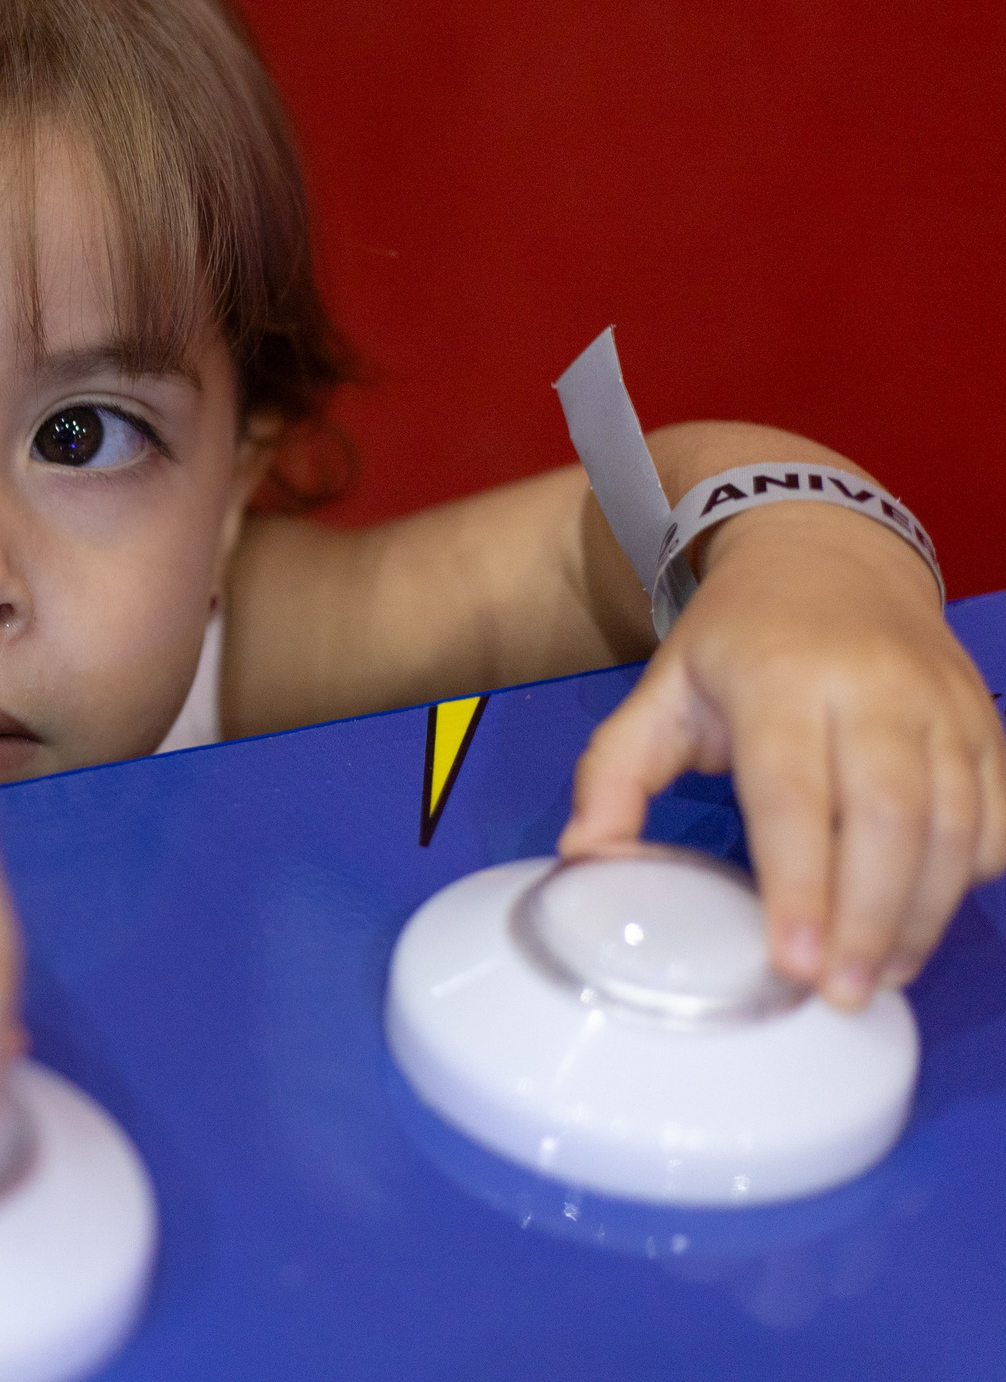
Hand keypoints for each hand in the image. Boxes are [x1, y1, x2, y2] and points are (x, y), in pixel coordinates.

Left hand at [566, 504, 1005, 1006]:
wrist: (826, 556)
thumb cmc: (737, 639)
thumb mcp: (659, 690)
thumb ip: (615, 772)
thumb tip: (585, 856)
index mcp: (780, 679)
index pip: (795, 794)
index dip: (800, 883)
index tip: (792, 960)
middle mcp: (873, 689)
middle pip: (890, 819)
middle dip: (869, 918)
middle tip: (840, 993)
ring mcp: (941, 705)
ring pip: (955, 825)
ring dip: (923, 915)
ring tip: (879, 975)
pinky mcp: (984, 723)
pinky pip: (999, 811)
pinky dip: (972, 873)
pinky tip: (925, 918)